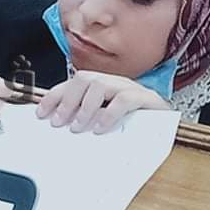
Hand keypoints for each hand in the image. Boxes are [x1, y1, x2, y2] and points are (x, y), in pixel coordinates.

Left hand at [36, 71, 170, 133]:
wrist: (169, 125)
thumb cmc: (135, 125)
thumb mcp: (105, 122)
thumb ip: (87, 122)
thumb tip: (61, 129)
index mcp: (102, 86)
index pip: (72, 84)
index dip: (54, 96)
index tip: (40, 113)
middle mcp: (114, 82)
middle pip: (84, 79)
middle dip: (67, 100)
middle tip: (58, 122)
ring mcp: (130, 88)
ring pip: (101, 85)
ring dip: (85, 107)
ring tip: (78, 126)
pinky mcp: (146, 99)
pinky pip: (125, 99)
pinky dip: (109, 113)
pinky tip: (101, 127)